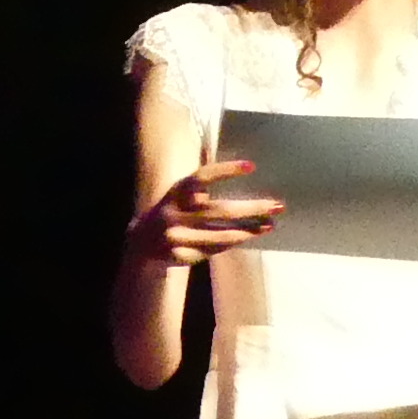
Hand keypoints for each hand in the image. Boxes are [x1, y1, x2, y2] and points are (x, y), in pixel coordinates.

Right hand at [131, 158, 284, 269]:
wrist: (141, 242)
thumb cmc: (172, 209)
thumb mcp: (181, 192)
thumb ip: (201, 183)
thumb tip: (233, 163)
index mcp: (177, 191)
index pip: (203, 176)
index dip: (226, 170)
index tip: (252, 166)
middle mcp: (175, 212)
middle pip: (220, 210)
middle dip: (251, 208)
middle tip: (277, 206)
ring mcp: (177, 236)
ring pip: (220, 235)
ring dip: (248, 230)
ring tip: (270, 225)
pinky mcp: (181, 255)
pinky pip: (213, 250)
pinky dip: (232, 243)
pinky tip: (248, 236)